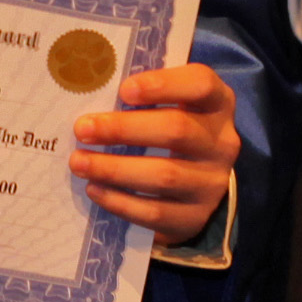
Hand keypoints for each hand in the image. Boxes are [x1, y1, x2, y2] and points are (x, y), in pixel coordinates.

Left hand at [71, 63, 239, 238]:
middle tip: (83, 129)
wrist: (199, 186)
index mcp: (218, 104)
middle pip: (176, 130)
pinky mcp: (196, 218)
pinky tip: (94, 189)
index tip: (124, 90)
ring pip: (164, 175)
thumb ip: (146, 97)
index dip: (164, 84)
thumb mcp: (174, 106)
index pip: (201, 84)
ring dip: (115, 169)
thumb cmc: (176, 131)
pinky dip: (121, 201)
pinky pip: (156, 212)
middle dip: (123, 129)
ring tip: (79, 162)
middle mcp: (222, 143)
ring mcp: (212, 183)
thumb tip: (92, 90)